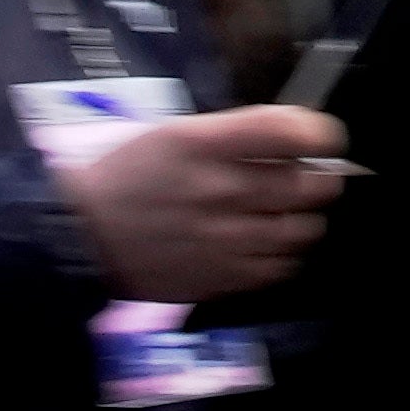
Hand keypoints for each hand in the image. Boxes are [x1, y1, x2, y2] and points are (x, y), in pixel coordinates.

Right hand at [71, 99, 343, 299]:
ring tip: (285, 211)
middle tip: (307, 177)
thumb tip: (298, 138)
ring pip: (304, 229)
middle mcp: (222, 191)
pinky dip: (286, 253)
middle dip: (320, 177)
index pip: (291, 132)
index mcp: (207, 144)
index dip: (322, 134)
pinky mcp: (224, 278)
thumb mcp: (176, 133)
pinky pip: (282, 267)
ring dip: (305, 217)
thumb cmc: (131, 177)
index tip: (324, 139)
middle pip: (311, 185)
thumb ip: (238, 134)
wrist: (84, 236)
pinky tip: (267, 242)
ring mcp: (226, 239)